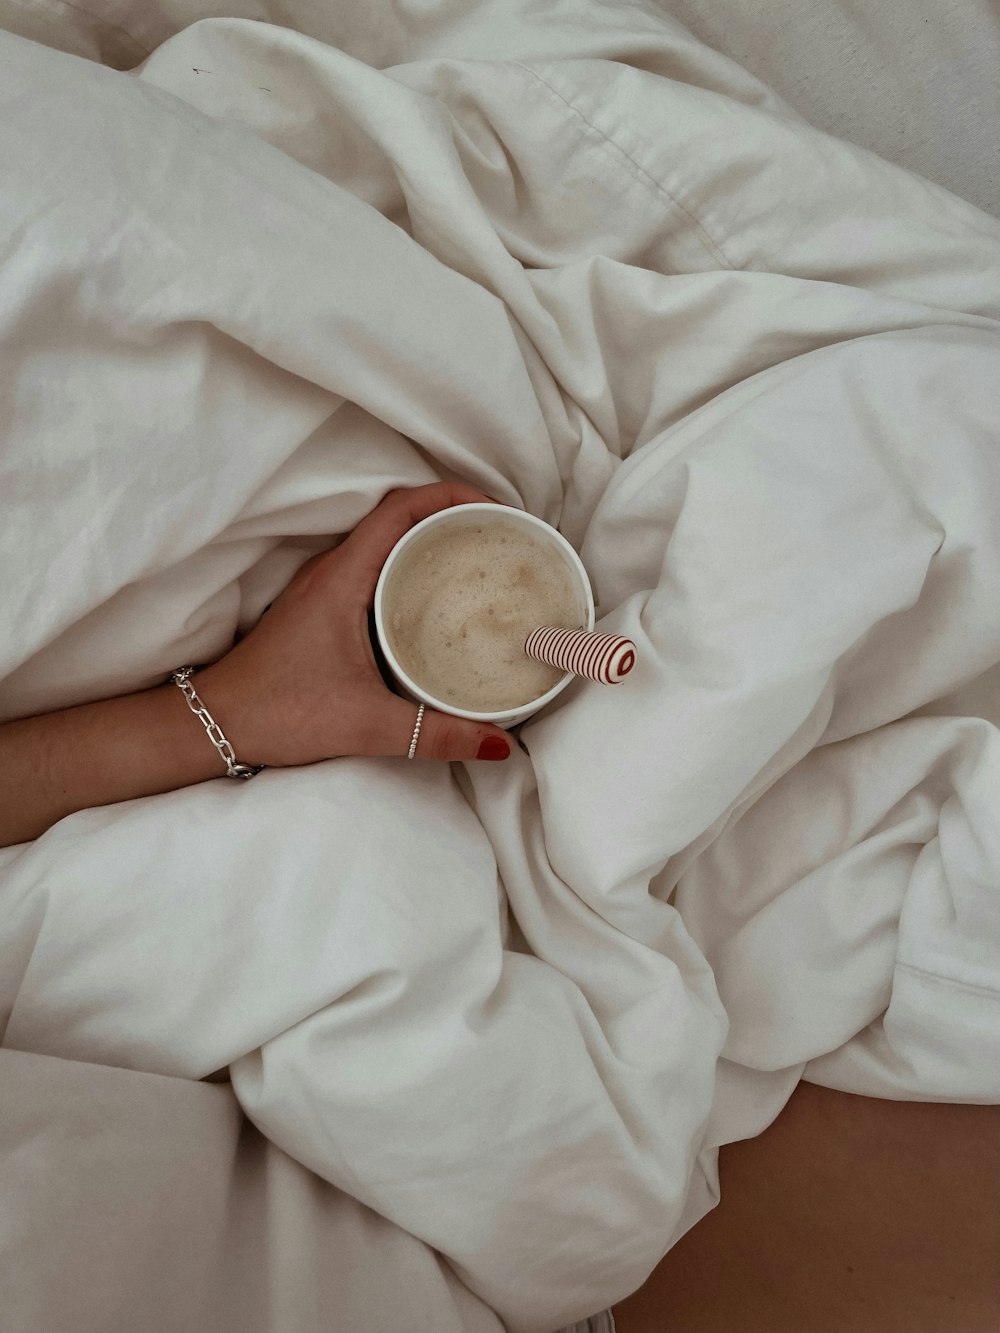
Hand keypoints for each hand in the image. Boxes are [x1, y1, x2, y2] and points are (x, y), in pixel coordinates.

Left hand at [196, 484, 513, 765]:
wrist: (214, 724)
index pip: (402, 508)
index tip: (496, 511)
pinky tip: (435, 601)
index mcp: (342, 577)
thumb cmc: (279, 713)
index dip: (453, 496)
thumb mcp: (368, 725)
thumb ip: (438, 734)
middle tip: (499, 537)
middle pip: (399, 515)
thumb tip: (499, 742)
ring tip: (478, 561)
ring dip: (430, 540)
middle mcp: (332, 570)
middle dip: (453, 515)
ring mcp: (323, 586)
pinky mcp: (320, 606)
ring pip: (385, 541)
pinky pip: (374, 567)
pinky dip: (409, 567)